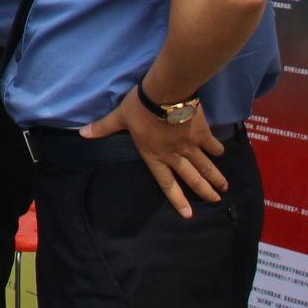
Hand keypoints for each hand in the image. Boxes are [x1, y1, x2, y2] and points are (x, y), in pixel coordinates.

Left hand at [84, 86, 228, 218]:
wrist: (166, 94)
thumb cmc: (140, 108)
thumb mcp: (119, 117)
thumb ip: (103, 128)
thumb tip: (82, 133)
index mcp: (155, 156)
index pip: (167, 184)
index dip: (178, 199)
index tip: (189, 213)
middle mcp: (175, 156)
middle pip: (192, 178)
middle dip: (204, 191)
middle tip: (216, 201)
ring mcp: (190, 146)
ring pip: (205, 166)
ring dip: (216, 177)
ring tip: (224, 188)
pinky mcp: (202, 133)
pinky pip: (212, 145)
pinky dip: (217, 150)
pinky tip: (221, 154)